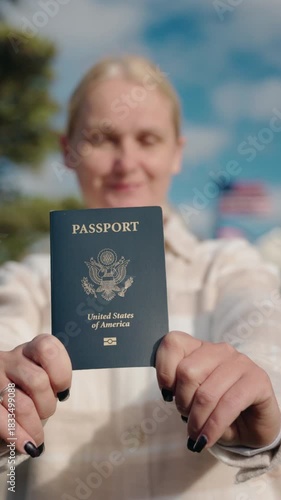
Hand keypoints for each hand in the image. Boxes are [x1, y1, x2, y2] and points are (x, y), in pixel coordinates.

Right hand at [0, 334, 71, 456]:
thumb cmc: (24, 383)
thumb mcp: (39, 371)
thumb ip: (52, 377)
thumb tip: (62, 395)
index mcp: (29, 350)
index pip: (47, 348)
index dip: (61, 372)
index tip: (63, 391)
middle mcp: (10, 360)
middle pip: (37, 381)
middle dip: (48, 405)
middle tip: (47, 414)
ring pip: (22, 404)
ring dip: (34, 426)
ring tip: (37, 438)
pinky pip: (1, 418)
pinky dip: (18, 436)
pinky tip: (28, 446)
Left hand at [156, 331, 280, 451]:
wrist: (252, 428)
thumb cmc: (216, 411)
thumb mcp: (192, 399)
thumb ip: (177, 388)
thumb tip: (167, 393)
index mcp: (200, 348)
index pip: (173, 343)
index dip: (164, 371)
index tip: (168, 394)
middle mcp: (220, 350)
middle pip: (187, 371)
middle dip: (183, 402)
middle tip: (187, 418)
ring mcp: (240, 362)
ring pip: (206, 392)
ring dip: (197, 420)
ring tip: (196, 433)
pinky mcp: (257, 380)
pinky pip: (229, 404)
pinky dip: (214, 427)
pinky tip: (208, 438)